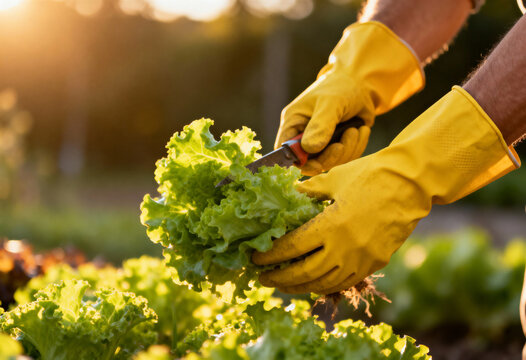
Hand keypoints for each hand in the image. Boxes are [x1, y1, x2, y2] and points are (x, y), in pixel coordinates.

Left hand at [255, 86, 518, 294]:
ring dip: (299, 287)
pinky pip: (344, 282)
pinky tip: (312, 282)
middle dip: (278, 279)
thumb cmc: (369, 175)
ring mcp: (361, 260)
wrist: (410, 184)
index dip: (270, 256)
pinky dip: (324, 285)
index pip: (291, 248)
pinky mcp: (374, 264)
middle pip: (303, 274)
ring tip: (283, 284)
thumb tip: (283, 197)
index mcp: (330, 225)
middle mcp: (345, 249)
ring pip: (323, 284)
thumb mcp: (332, 179)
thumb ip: (306, 192)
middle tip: (262, 278)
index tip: (255, 258)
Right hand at [276, 21, 423, 175]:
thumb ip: (320, 126)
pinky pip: (346, 158)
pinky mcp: (337, 144)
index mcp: (293, 122)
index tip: (318, 165)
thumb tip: (309, 149)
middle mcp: (304, 135)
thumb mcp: (330, 104)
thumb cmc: (341, 87)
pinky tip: (361, 130)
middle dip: (329, 157)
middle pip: (309, 162)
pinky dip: (356, 146)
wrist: (361, 84)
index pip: (286, 151)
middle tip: (342, 145)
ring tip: (355, 130)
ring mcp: (321, 142)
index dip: (298, 162)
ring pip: (331, 162)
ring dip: (347, 149)